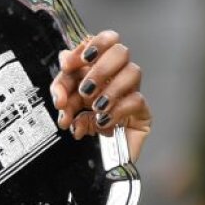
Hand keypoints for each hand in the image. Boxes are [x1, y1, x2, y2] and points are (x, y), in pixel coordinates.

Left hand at [50, 30, 151, 161]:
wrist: (91, 164)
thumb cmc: (78, 129)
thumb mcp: (64, 104)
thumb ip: (62, 84)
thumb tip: (64, 59)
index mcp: (98, 68)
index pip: (106, 40)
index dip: (91, 45)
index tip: (71, 63)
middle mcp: (117, 76)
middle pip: (121, 51)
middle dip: (99, 69)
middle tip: (84, 90)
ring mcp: (132, 93)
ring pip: (133, 72)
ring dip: (109, 89)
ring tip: (93, 107)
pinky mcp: (142, 113)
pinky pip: (136, 100)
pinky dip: (116, 109)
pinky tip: (102, 121)